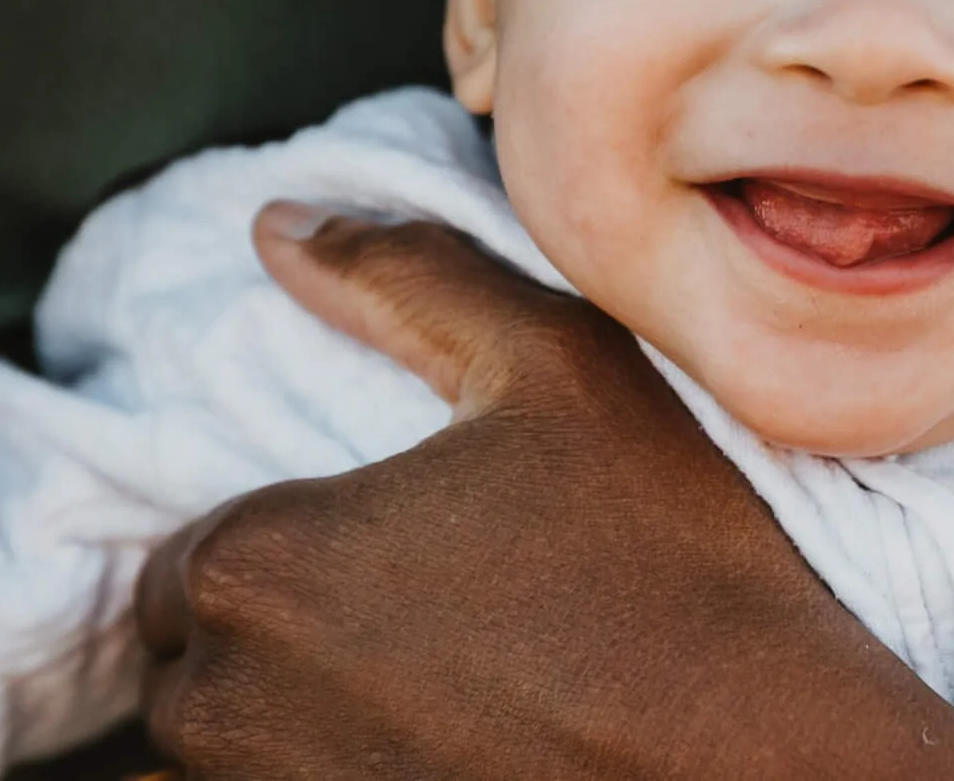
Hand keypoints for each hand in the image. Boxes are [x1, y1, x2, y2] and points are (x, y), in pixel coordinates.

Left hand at [133, 206, 953, 780]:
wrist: (770, 759)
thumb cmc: (666, 557)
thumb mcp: (558, 367)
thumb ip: (407, 277)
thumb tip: (277, 226)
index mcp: (257, 565)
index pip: (183, 562)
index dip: (282, 551)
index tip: (393, 554)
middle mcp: (228, 710)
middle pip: (192, 670)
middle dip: (273, 645)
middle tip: (420, 624)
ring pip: (225, 754)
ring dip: (288, 724)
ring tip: (431, 694)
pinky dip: (327, 771)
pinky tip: (433, 751)